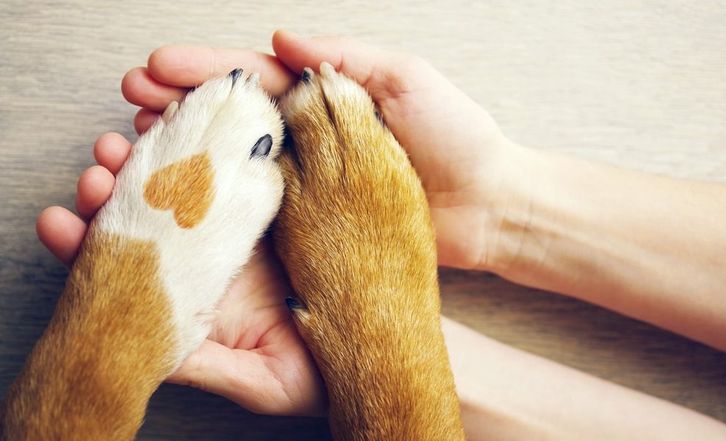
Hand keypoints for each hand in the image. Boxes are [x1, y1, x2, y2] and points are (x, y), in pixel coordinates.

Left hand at [36, 132, 324, 415]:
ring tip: (132, 139)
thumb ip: (204, 365)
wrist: (384, 348)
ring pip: (197, 174)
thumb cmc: (322, 374)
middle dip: (122, 184)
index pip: (140, 259)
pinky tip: (198, 125)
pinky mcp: (297, 194)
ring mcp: (257, 219)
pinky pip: (258, 159)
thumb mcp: (260, 380)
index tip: (63, 223)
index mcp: (205, 287)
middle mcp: (221, 248)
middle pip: (160, 207)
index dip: (96, 240)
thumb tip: (148, 355)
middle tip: (99, 166)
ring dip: (160, 152)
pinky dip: (226, 139)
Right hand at [121, 30, 518, 270]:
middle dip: (178, 107)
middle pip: (231, 120)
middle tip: (131, 103)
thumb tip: (283, 39)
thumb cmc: (457, 137)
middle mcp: (309, 139)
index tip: (157, 66)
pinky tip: (185, 201)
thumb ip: (344, 58)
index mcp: (324, 99)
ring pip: (235, 165)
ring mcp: (308, 184)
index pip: (253, 79)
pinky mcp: (314, 226)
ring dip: (186, 155)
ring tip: (138, 148)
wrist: (488, 206)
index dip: (204, 71)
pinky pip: (260, 213)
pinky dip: (221, 205)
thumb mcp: (406, 78)